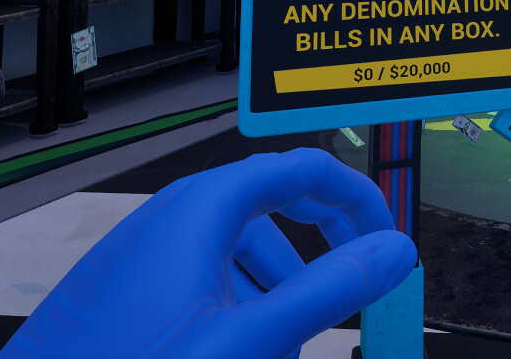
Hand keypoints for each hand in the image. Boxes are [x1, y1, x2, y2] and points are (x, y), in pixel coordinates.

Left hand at [0, 148, 416, 358]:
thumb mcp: (250, 339)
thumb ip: (326, 293)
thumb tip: (389, 253)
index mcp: (198, 212)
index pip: (299, 170)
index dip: (354, 201)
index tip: (383, 241)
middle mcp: (165, 221)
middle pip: (268, 210)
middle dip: (313, 257)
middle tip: (348, 293)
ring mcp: (139, 258)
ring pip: (231, 253)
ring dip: (273, 291)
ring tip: (284, 344)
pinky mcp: (121, 295)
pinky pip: (194, 283)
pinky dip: (232, 309)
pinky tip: (236, 352)